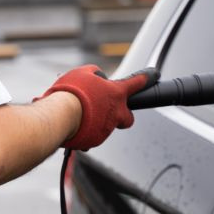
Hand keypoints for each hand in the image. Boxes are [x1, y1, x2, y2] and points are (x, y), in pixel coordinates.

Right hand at [38, 65, 157, 149]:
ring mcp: (107, 128)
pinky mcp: (95, 140)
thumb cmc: (71, 92)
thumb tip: (96, 76)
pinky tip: (75, 125)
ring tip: (80, 115)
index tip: (153, 74)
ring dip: (97, 121)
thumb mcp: (83, 73)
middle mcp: (116, 112)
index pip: (136, 83)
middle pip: (128, 117)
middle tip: (110, 111)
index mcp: (116, 93)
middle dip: (123, 115)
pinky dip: (85, 131)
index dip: (146, 78)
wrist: (60, 115)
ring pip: (107, 126)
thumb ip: (94, 73)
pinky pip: (92, 135)